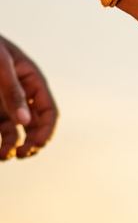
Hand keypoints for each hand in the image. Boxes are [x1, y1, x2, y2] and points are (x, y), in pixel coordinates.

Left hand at [0, 35, 57, 159]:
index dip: (45, 130)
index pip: (48, 112)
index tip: (36, 144)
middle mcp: (24, 96)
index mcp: (33, 82)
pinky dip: (2, 142)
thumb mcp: (1, 66)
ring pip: (18, 132)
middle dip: (32, 142)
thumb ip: (13, 93)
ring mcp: (8, 103)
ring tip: (5, 156)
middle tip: (22, 154)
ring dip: (15, 146)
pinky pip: (3, 130)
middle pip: (36, 126)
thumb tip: (24, 121)